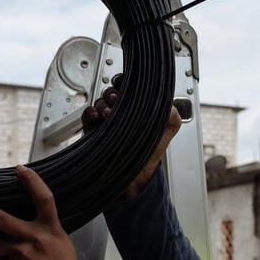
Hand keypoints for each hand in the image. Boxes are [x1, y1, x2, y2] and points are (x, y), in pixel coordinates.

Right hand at [82, 73, 182, 199]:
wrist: (137, 176)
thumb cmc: (150, 152)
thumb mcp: (168, 130)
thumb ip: (172, 114)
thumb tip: (167, 103)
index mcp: (136, 107)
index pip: (128, 86)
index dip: (125, 82)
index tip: (125, 84)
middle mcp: (120, 112)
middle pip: (111, 92)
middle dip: (113, 94)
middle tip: (118, 101)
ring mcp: (106, 121)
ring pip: (99, 102)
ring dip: (103, 104)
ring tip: (109, 114)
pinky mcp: (93, 130)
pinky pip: (87, 115)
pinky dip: (90, 113)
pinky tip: (97, 119)